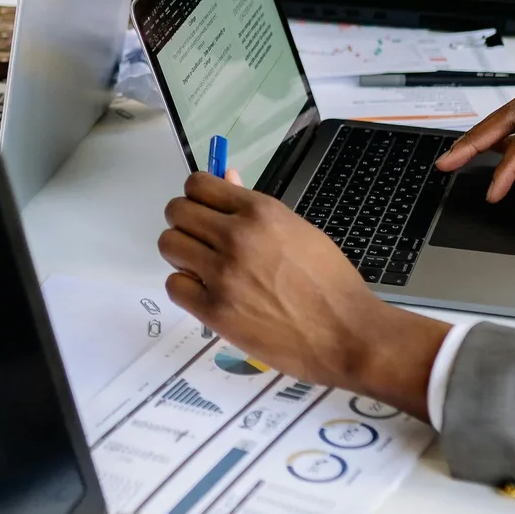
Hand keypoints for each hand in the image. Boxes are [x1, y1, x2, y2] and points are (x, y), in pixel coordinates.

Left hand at [157, 174, 445, 418]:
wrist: (345, 334)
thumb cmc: (330, 282)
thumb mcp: (298, 231)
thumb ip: (255, 207)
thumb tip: (226, 178)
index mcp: (260, 212)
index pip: (198, 184)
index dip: (198, 197)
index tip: (207, 211)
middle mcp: (236, 237)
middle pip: (177, 211)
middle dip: (187, 223)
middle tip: (204, 241)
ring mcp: (222, 275)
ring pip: (169, 244)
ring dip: (183, 253)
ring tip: (206, 267)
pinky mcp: (214, 311)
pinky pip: (174, 285)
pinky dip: (187, 288)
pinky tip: (208, 293)